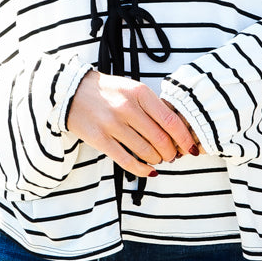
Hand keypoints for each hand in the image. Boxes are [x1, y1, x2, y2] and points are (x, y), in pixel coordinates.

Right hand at [67, 71, 200, 176]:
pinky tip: (148, 171)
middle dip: (171, 153)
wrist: (72, 91)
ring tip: (157, 159)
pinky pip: (127, 161)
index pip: (171, 121)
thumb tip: (176, 132)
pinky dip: (142, 170)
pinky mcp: (100, 139)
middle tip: (172, 156)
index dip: (184, 138)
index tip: (190, 147)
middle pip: (161, 139)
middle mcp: (127, 107)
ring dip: (157, 160)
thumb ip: (153, 107)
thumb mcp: (133, 89)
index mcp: (139, 93)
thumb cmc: (107, 91)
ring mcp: (112, 124)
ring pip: (146, 151)